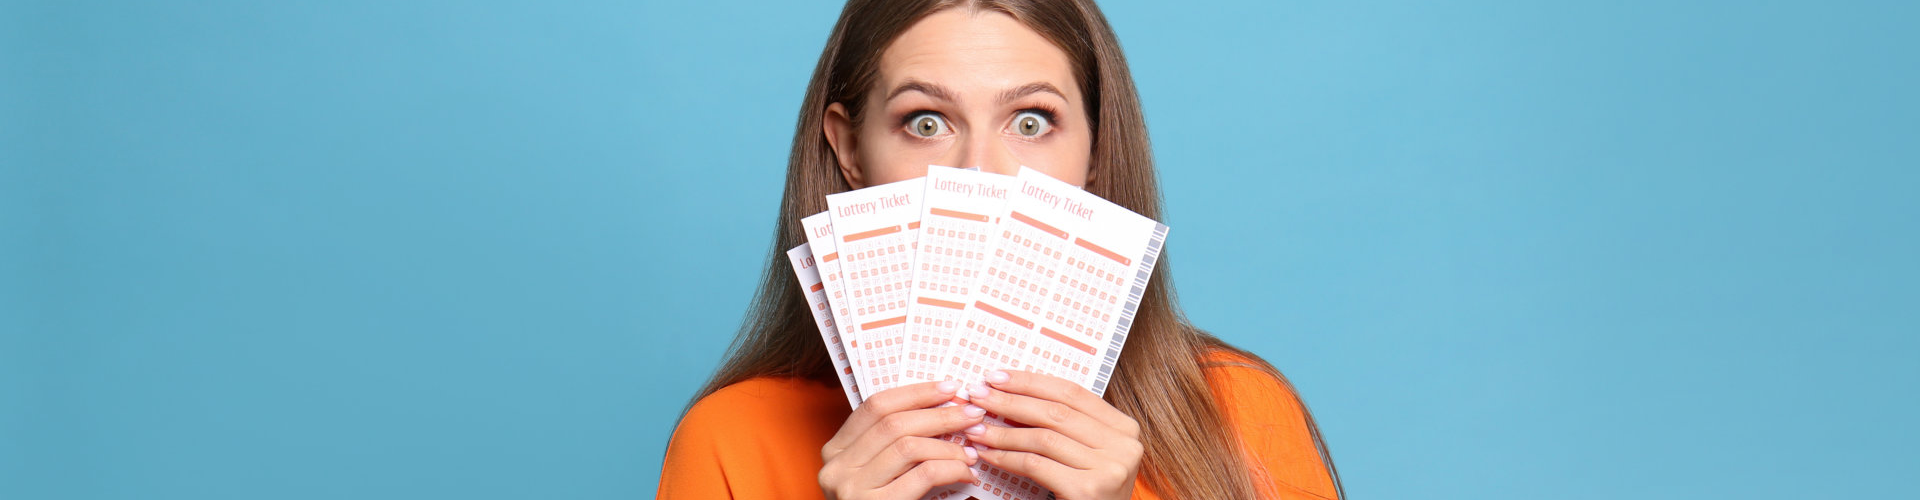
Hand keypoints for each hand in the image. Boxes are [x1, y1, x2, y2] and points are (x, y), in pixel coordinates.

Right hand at [819, 380, 986, 499]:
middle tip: (972, 414)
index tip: (950, 388)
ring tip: (971, 448)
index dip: (916, 393)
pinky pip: (922, 474)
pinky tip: (965, 472)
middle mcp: (836, 467)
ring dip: (949, 443)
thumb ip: (895, 443)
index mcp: (835, 450)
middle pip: (895, 423)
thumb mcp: (879, 472)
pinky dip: (951, 468)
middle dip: (940, 414)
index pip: (876, 406)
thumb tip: (944, 406)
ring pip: (909, 445)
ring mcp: (851, 489)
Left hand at [963, 370, 1142, 499]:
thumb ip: (1063, 426)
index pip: (1072, 392)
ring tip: (975, 429)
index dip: (1031, 382)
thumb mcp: (1085, 453)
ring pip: (1043, 438)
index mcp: (1125, 428)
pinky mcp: (1088, 490)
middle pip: (1056, 412)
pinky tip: (987, 454)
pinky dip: (1007, 458)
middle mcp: (1124, 445)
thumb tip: (1010, 394)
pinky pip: (1036, 465)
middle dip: (1010, 401)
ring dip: (1002, 433)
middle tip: (977, 396)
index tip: (997, 377)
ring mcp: (1109, 468)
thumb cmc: (1087, 493)